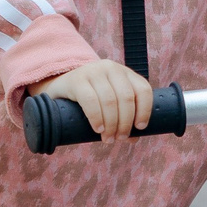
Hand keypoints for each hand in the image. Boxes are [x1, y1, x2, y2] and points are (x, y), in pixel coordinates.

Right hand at [35, 60, 152, 140]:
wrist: (61, 86)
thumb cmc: (91, 99)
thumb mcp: (110, 101)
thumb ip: (123, 116)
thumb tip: (134, 138)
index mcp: (125, 73)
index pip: (143, 89)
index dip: (145, 110)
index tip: (140, 128)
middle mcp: (111, 68)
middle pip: (126, 98)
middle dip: (125, 123)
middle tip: (119, 138)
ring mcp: (94, 71)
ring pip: (110, 101)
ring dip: (111, 124)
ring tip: (108, 139)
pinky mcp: (77, 79)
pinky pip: (90, 100)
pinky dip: (96, 118)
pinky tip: (98, 129)